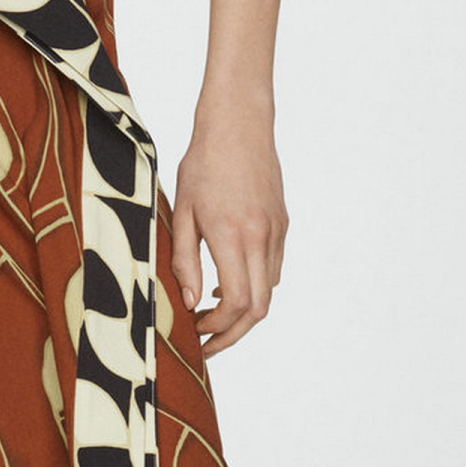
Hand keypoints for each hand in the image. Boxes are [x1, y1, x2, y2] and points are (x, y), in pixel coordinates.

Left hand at [168, 111, 286, 356]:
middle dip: (232, 334)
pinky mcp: (283, 224)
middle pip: (258, 309)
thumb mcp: (183, 212)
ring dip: (244, 312)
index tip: (193, 330)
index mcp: (232, 236)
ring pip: (270, 291)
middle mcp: (261, 238)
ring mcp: (277, 232)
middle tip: (206, 343)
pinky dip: (255, 286)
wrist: (239, 123)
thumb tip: (191, 303)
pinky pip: (274, 269)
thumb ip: (184, 261)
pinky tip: (228, 282)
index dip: (215, 328)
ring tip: (211, 315)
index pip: (235, 303)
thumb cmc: (203, 163)